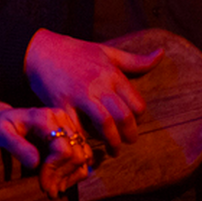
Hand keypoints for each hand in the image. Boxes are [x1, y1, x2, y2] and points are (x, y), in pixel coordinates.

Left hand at [0, 100, 92, 197]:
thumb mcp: (0, 134)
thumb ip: (17, 146)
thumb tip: (35, 162)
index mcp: (45, 117)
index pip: (62, 149)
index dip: (54, 170)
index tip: (42, 184)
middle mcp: (61, 118)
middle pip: (76, 154)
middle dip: (62, 176)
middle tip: (48, 190)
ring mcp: (68, 126)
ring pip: (83, 156)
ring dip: (70, 176)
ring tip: (53, 188)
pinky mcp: (70, 135)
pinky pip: (83, 156)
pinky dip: (75, 172)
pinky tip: (60, 181)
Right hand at [25, 29, 162, 155]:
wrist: (40, 50)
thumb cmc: (75, 51)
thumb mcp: (107, 52)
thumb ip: (135, 60)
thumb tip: (160, 54)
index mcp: (112, 74)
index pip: (137, 104)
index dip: (139, 118)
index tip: (135, 123)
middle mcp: (99, 85)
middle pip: (123, 117)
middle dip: (130, 135)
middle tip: (128, 141)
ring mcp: (80, 96)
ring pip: (104, 125)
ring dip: (112, 142)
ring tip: (113, 150)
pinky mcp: (62, 105)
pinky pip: (77, 128)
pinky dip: (85, 140)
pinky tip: (89, 145)